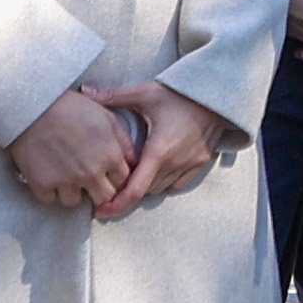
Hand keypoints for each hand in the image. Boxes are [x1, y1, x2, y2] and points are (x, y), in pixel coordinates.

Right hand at [11, 86, 133, 210]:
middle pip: (103, 199)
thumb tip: (134, 162)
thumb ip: (123, 143)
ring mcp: (67, 181)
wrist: (33, 105)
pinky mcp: (43, 185)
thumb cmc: (72, 107)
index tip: (105, 175)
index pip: (123, 183)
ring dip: (71, 191)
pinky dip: (48, 189)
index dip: (114, 179)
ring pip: (74, 202)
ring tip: (63, 173)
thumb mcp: (107, 117)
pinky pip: (50, 199)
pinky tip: (46, 173)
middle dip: (98, 191)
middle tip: (86, 180)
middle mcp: (91, 173)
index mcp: (110, 157)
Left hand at [88, 85, 222, 217]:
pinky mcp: (202, 161)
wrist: (218, 92)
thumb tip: (84, 92)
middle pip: (146, 190)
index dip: (117, 204)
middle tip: (114, 182)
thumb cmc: (181, 92)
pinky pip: (179, 182)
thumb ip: (113, 96)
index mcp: (159, 150)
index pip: (135, 189)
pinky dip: (165, 180)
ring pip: (162, 188)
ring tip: (135, 173)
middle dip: (129, 189)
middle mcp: (176, 162)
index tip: (102, 211)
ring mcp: (191, 164)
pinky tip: (159, 167)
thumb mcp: (145, 93)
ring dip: (147, 184)